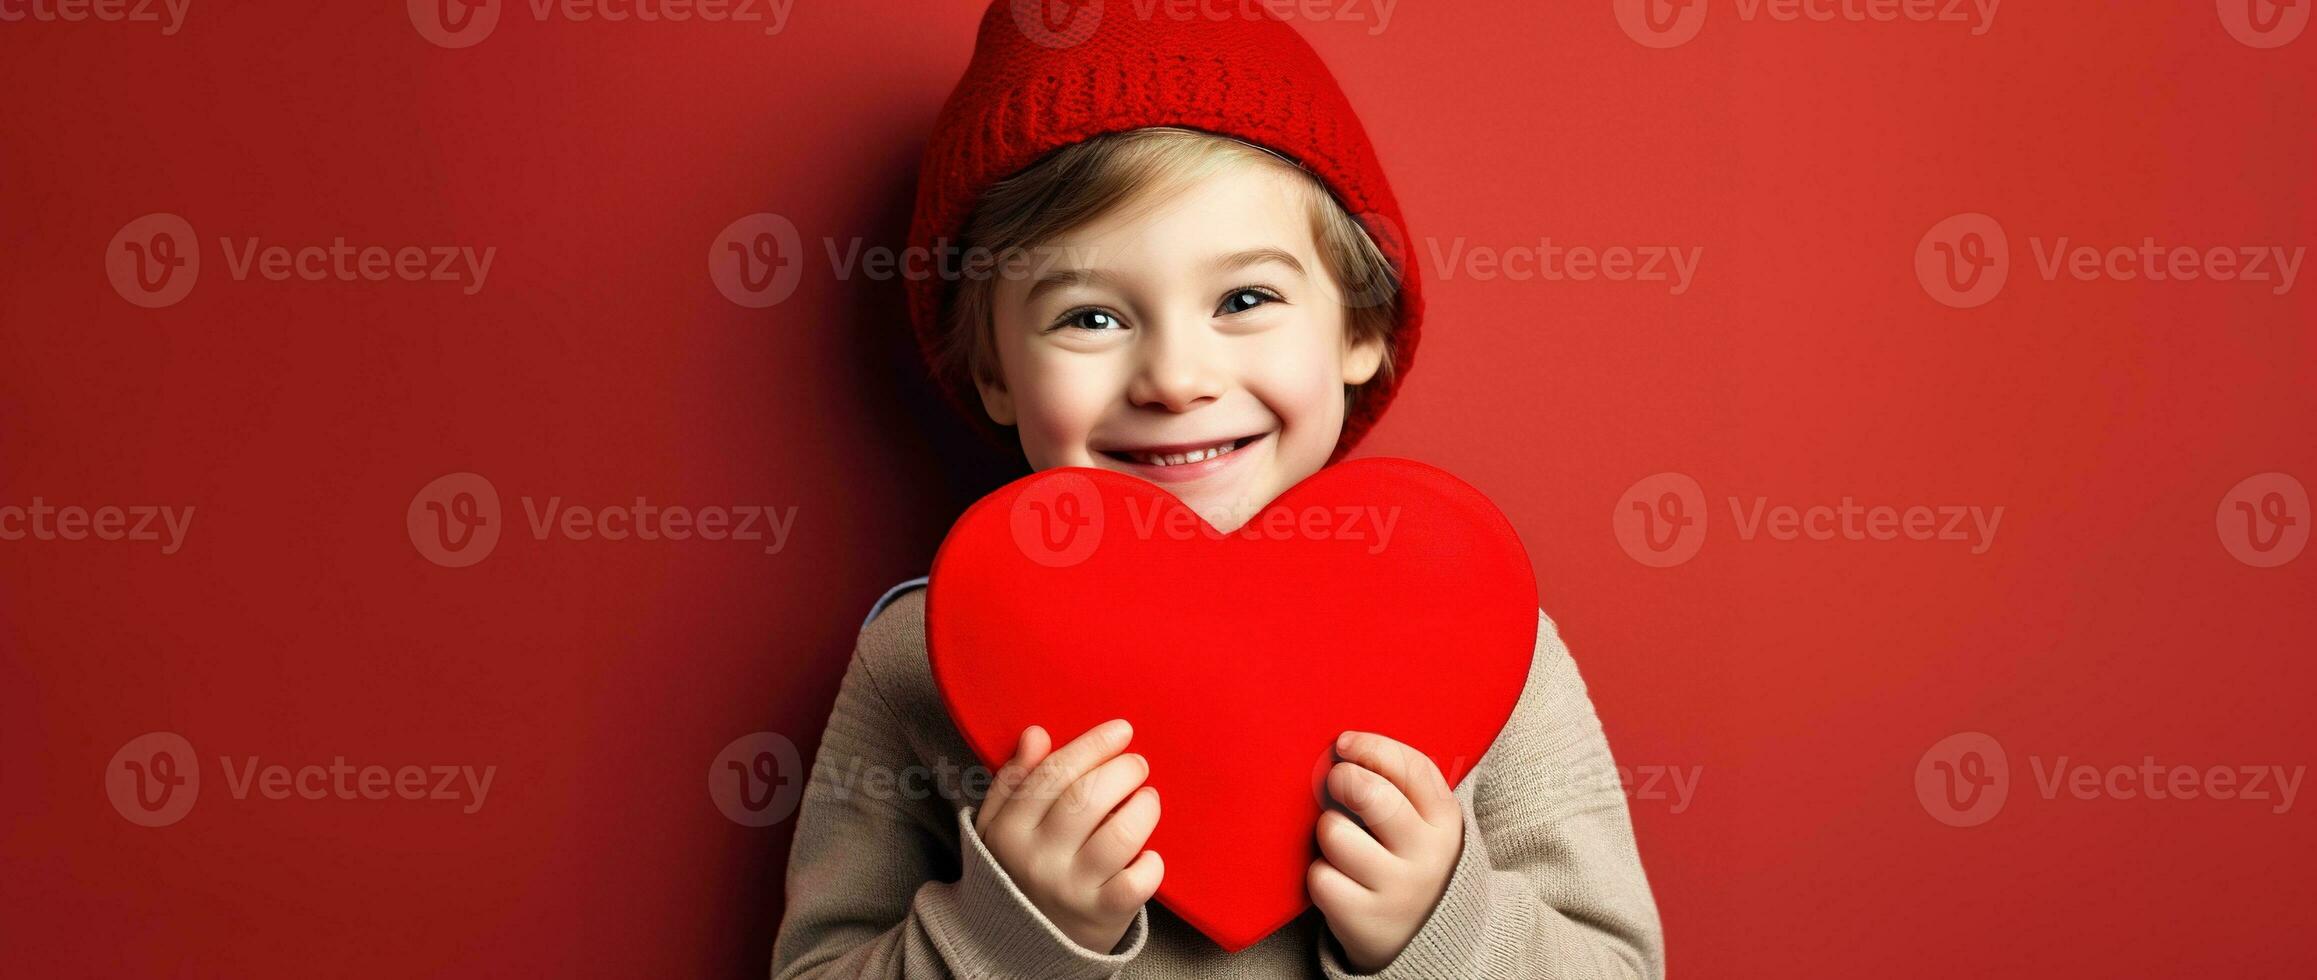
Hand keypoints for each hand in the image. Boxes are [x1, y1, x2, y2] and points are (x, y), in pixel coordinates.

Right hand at [974, 719, 1163, 954]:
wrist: (1024, 942)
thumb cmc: (1020, 867)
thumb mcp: (1000, 824)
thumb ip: (1014, 778)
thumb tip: (1037, 733)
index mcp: (1010, 830)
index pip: (1053, 774)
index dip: (1093, 746)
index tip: (1122, 730)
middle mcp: (1038, 859)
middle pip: (1087, 799)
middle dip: (1123, 770)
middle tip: (1138, 764)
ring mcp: (1071, 888)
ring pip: (1118, 836)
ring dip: (1143, 807)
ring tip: (1148, 799)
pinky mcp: (1102, 914)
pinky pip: (1137, 882)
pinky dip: (1151, 863)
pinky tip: (1148, 853)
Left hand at [1309, 730, 1464, 973]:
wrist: (1427, 941)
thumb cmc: (1410, 863)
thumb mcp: (1425, 825)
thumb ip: (1400, 787)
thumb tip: (1343, 746)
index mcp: (1446, 822)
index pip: (1411, 767)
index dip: (1371, 746)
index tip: (1344, 743)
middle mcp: (1428, 856)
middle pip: (1371, 794)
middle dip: (1342, 780)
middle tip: (1335, 784)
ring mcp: (1398, 890)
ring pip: (1335, 833)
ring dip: (1328, 832)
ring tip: (1342, 844)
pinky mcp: (1366, 920)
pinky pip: (1320, 877)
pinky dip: (1320, 875)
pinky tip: (1339, 881)